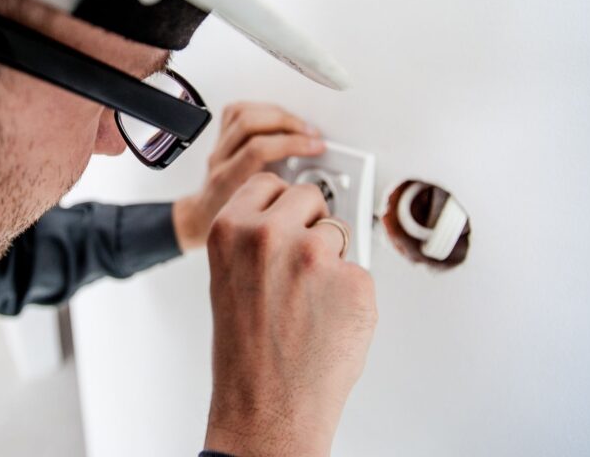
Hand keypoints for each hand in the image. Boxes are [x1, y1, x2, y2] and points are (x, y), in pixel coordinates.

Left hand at [173, 102, 324, 251]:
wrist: (203, 217)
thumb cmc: (229, 221)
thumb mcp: (260, 219)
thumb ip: (283, 204)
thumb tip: (318, 192)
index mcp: (228, 180)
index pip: (258, 149)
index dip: (292, 143)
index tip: (316, 147)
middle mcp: (220, 159)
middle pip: (249, 123)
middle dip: (288, 123)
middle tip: (311, 135)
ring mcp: (218, 146)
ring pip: (243, 113)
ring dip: (277, 114)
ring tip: (299, 125)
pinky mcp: (220, 136)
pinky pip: (237, 110)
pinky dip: (262, 109)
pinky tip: (277, 118)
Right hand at [204, 174, 376, 455]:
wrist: (267, 407)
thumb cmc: (245, 351)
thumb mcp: (228, 277)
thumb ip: (253, 239)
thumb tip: (294, 219)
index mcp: (231, 229)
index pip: (269, 182)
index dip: (281, 204)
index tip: (285, 217)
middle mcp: (269, 234)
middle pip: (309, 196)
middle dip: (310, 223)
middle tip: (300, 264)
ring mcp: (315, 255)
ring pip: (339, 231)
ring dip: (333, 258)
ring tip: (310, 300)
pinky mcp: (354, 280)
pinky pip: (360, 270)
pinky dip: (351, 293)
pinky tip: (329, 319)